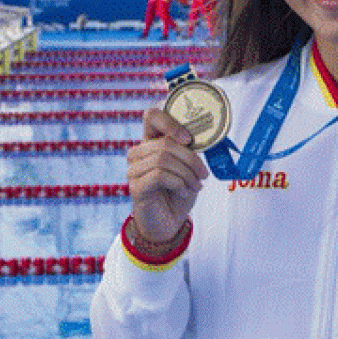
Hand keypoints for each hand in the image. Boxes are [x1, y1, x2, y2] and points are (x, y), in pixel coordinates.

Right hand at [126, 107, 209, 242]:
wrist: (169, 222)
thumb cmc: (179, 191)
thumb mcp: (188, 166)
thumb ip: (189, 149)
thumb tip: (204, 136)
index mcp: (151, 142)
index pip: (151, 116)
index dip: (170, 121)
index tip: (189, 139)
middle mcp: (138, 153)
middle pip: (165, 143)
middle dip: (191, 159)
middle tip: (203, 174)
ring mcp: (133, 170)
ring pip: (163, 159)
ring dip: (187, 173)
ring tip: (196, 185)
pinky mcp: (135, 187)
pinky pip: (160, 175)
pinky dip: (179, 183)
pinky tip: (185, 191)